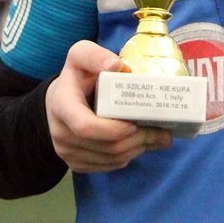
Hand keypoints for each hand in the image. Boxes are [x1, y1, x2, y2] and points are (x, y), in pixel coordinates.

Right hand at [45, 40, 171, 172]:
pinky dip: (127, 158)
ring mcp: (67, 152)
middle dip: (138, 140)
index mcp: (62, 105)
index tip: (136, 122)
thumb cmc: (76, 75)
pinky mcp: (76, 163)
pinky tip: (141, 145)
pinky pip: (106, 167)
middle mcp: (61, 133)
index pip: (86, 127)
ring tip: (159, 138)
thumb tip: (116, 65)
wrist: (59, 99)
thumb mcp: (80, 55)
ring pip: (109, 159)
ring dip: (138, 150)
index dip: (114, 130)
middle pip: (105, 146)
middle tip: (164, 133)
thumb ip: (94, 55)